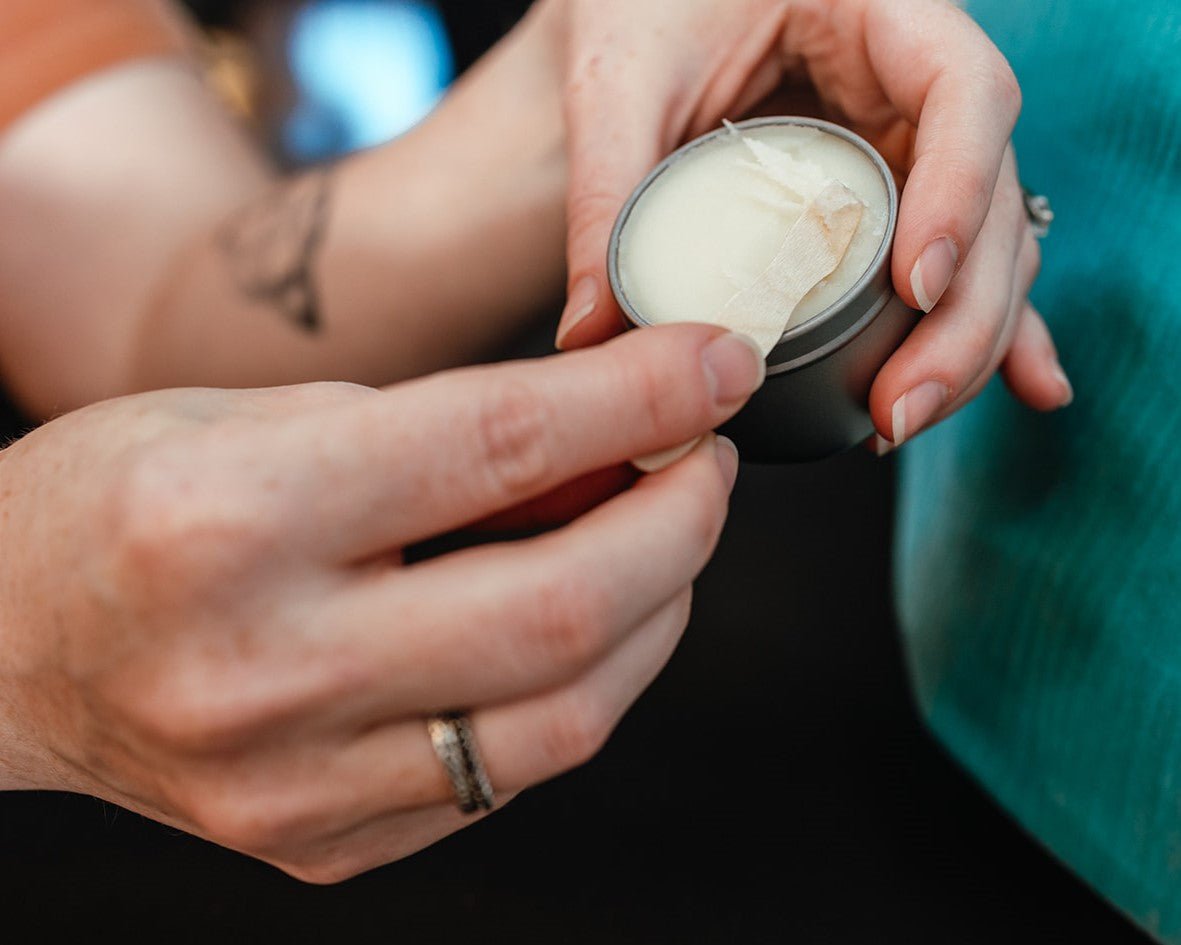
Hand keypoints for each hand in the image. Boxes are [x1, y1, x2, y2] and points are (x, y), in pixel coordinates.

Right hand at [0, 324, 761, 881]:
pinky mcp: (322, 844)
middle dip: (680, 522)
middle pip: (561, 606)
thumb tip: (617, 447)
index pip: (498, 445)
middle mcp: (263, 667)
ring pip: (565, 717)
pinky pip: (509, 774)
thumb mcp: (270, 418)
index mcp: (229, 517)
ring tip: (663, 542)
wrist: (5, 644)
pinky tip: (584, 625)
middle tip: (704, 462)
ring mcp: (294, 781)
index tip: (716, 364)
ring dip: (654, 616)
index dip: (641, 397)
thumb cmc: (124, 497)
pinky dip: (579, 686)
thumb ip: (445, 438)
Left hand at [552, 0, 1072, 444]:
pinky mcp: (895, 194)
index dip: (959, 192)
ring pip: (984, 244)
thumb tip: (591, 333)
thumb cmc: (643, 1)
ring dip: (964, 342)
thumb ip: (607, 191)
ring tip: (903, 422)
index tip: (915, 287)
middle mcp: (915, 84)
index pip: (965, 92)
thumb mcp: (619, 81)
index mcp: (879, 15)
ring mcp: (915, 144)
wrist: (649, 0)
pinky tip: (1027, 388)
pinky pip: (958, 261)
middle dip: (961, 316)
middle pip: (990, 197)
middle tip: (901, 407)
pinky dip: (986, 328)